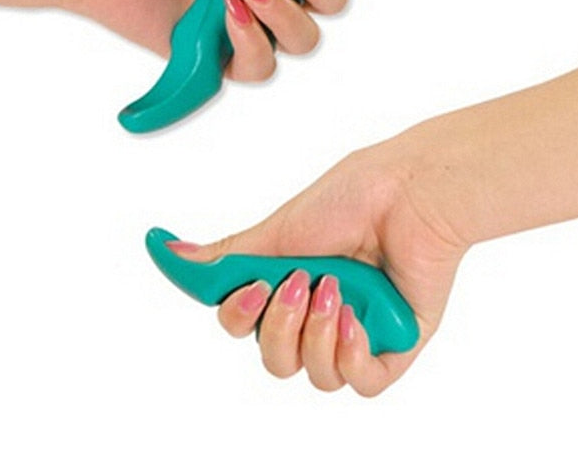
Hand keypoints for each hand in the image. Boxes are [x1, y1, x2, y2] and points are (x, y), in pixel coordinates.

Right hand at [165, 34, 577, 395]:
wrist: (410, 193)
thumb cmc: (352, 198)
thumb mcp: (279, 229)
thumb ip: (227, 255)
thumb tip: (167, 252)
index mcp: (286, 284)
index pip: (243, 325)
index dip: (240, 317)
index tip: (253, 286)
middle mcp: (317, 313)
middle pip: (274, 359)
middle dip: (281, 326)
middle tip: (301, 283)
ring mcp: (354, 333)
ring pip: (314, 376)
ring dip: (318, 335)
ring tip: (338, 290)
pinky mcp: (392, 347)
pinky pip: (360, 383)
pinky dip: (351, 355)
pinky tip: (356, 320)